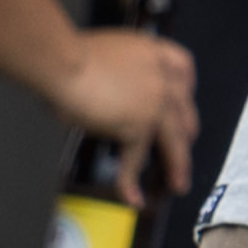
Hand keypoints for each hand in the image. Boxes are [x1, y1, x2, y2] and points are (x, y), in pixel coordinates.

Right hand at [50, 24, 201, 199]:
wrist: (61, 61)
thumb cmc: (66, 55)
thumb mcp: (103, 56)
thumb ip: (117, 74)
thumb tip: (106, 94)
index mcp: (150, 51)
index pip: (183, 67)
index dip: (187, 90)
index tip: (185, 103)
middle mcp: (159, 76)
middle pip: (184, 111)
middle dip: (184, 134)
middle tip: (181, 148)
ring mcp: (153, 102)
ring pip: (174, 140)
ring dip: (178, 165)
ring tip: (177, 182)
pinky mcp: (139, 125)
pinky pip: (136, 159)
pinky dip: (131, 180)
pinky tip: (131, 195)